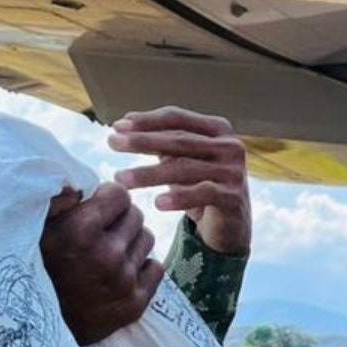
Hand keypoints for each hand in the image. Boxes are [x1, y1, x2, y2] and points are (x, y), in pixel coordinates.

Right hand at [39, 184, 158, 345]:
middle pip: (136, 216)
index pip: (120, 194)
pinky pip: (155, 268)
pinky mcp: (134, 304)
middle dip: (121, 220)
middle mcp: (107, 254)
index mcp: (81, 229)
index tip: (98, 209)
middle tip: (103, 232)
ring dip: (132, 242)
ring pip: (147, 240)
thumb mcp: (35, 230)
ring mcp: (123, 280)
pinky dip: (142, 267)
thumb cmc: (33, 270)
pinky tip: (122, 272)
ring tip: (110, 252)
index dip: (108, 199)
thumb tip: (78, 183)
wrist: (36, 328)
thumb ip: (56, 200)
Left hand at [110, 106, 250, 255]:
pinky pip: (203, 194)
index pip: (178, 118)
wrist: (230, 227)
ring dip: (149, 173)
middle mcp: (230, 146)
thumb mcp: (182, 162)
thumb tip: (124, 125)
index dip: (147, 121)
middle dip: (142, 141)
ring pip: (185, 168)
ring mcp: (234, 172)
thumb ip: (162, 144)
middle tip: (112, 143)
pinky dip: (179, 198)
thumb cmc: (200, 189)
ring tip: (121, 178)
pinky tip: (157, 203)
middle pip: (179, 140)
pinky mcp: (234, 197)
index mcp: (218, 130)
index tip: (118, 126)